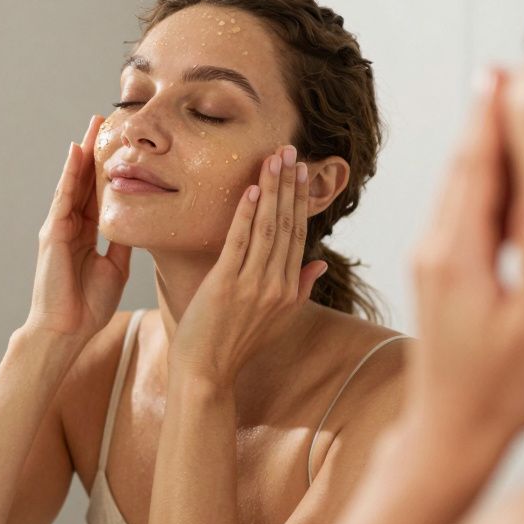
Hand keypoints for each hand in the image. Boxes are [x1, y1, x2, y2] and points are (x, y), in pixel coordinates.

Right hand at [23, 115, 132, 344]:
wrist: (65, 331)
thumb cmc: (87, 307)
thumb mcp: (115, 268)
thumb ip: (122, 243)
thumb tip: (138, 222)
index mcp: (86, 234)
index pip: (98, 194)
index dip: (109, 169)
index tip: (121, 146)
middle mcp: (71, 226)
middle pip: (85, 181)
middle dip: (95, 151)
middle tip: (106, 120)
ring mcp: (59, 228)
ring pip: (74, 183)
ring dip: (83, 153)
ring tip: (93, 126)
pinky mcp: (53, 233)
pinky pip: (63, 197)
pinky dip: (70, 174)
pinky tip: (77, 152)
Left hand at [167, 145, 326, 384]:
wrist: (206, 373)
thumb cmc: (234, 346)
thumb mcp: (276, 321)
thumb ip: (299, 291)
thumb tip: (318, 265)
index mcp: (289, 291)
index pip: (299, 236)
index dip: (300, 201)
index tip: (301, 172)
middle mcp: (277, 285)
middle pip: (288, 225)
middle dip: (290, 186)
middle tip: (291, 151)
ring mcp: (253, 285)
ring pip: (269, 228)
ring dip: (273, 190)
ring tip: (275, 159)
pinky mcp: (227, 285)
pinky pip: (240, 242)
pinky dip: (248, 214)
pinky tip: (253, 189)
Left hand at [404, 68, 523, 453]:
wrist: (448, 434)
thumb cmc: (496, 391)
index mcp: (457, 257)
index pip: (474, 174)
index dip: (488, 124)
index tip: (497, 78)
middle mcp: (434, 252)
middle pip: (458, 174)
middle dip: (480, 125)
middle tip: (498, 77)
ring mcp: (430, 265)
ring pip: (452, 193)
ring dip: (473, 151)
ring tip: (493, 113)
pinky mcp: (434, 279)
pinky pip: (450, 216)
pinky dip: (469, 186)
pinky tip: (488, 180)